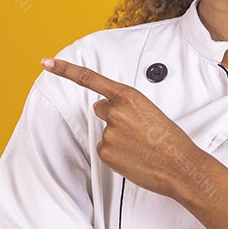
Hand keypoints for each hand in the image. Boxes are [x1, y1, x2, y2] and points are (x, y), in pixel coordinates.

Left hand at [41, 57, 202, 196]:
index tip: (47, 63)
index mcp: (128, 96)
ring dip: (118, 138)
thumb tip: (104, 109)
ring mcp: (109, 132)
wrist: (180, 165)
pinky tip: (134, 157)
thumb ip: (125, 105)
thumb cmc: (169, 139)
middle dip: (113, 117)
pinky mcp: (105, 152)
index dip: (65, 70)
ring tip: (141, 146)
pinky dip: (117, 154)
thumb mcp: (149, 110)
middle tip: (137, 130)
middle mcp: (115, 111)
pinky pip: (104, 150)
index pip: (89, 78)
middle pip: (100, 109)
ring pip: (105, 132)